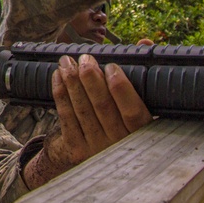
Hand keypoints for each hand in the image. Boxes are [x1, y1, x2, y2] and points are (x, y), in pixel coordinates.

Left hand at [24, 54, 151, 187]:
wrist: (107, 159)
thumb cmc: (126, 119)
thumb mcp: (144, 103)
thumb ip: (144, 73)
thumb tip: (145, 43)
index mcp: (142, 133)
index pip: (133, 112)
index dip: (121, 89)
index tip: (111, 67)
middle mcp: (120, 143)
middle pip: (103, 107)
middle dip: (91, 79)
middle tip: (85, 58)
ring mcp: (97, 148)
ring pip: (82, 110)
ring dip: (72, 82)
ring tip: (66, 62)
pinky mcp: (76, 149)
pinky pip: (66, 118)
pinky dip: (61, 94)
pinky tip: (58, 76)